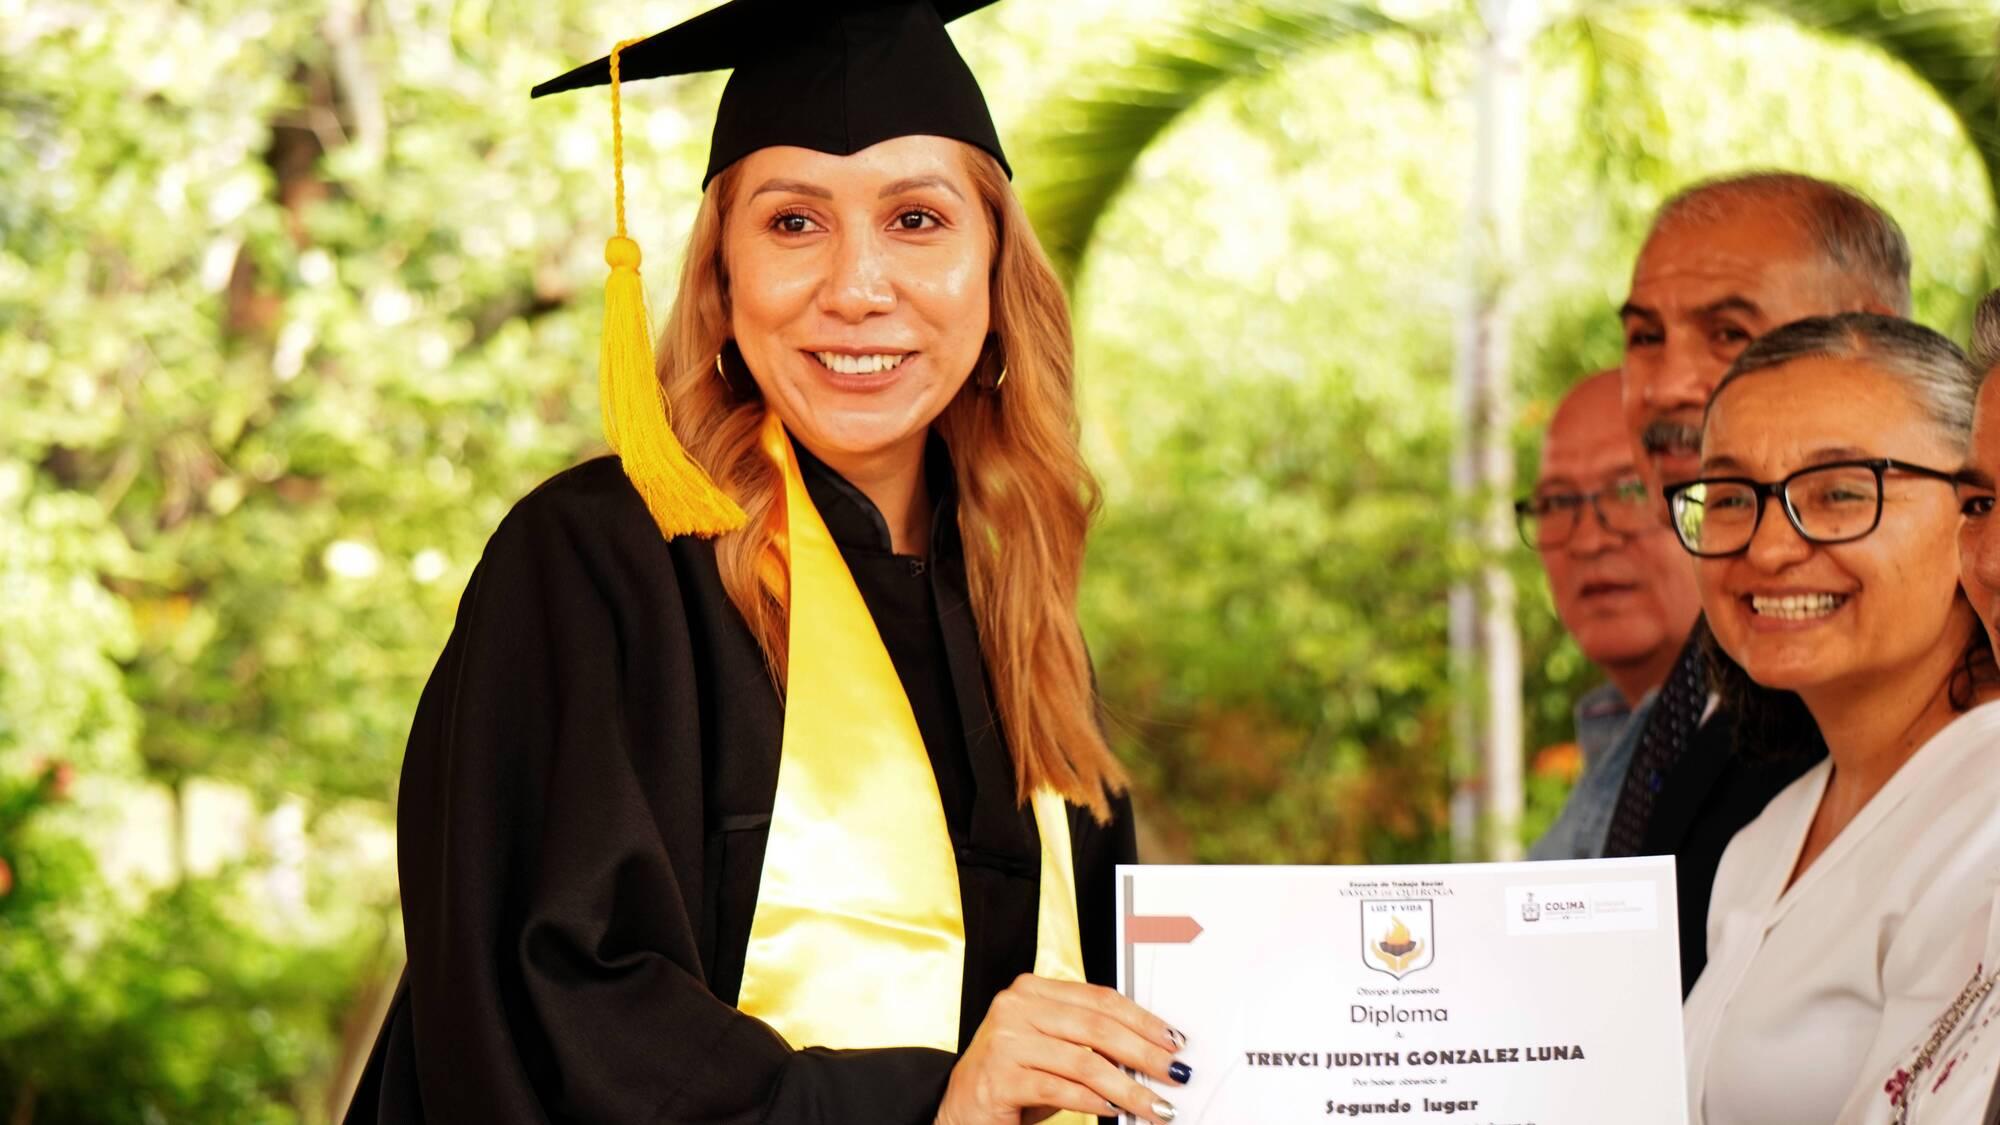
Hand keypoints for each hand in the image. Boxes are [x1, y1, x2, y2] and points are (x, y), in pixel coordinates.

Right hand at [935, 974, 1189, 1124]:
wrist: (960, 1110)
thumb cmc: (1010, 1079)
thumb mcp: (1052, 1050)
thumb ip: (1090, 1042)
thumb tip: (1149, 1052)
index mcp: (1031, 991)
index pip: (1099, 998)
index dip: (1142, 1019)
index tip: (1172, 1040)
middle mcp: (1015, 1008)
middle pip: (1096, 1026)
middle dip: (1144, 1053)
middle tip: (1173, 1072)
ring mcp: (1004, 1041)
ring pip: (1083, 1061)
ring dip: (1127, 1087)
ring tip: (1153, 1104)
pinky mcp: (999, 1078)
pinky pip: (1060, 1089)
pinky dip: (1093, 1101)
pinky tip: (1115, 1110)